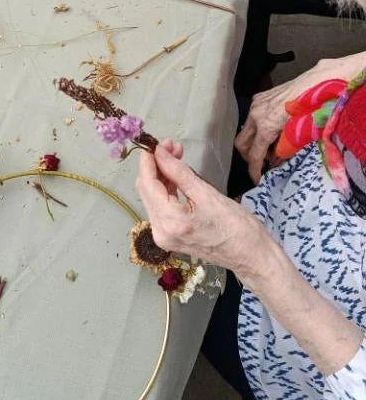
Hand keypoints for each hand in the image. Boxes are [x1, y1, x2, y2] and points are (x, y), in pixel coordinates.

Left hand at [135, 141, 265, 274]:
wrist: (252, 256)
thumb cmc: (237, 227)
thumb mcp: (208, 194)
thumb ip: (179, 172)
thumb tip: (160, 152)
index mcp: (170, 221)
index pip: (147, 184)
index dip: (148, 161)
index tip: (155, 143)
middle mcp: (160, 231)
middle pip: (146, 191)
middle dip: (155, 166)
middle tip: (171, 147)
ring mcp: (163, 237)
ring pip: (152, 198)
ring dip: (160, 176)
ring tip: (175, 157)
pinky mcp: (169, 237)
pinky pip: (160, 208)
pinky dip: (165, 190)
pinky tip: (175, 176)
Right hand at [236, 53, 365, 182]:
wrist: (319, 80)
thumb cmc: (313, 105)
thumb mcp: (300, 133)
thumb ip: (286, 148)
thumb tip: (276, 159)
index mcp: (265, 125)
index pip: (255, 153)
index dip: (254, 169)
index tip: (256, 180)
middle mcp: (255, 114)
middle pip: (241, 143)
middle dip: (249, 157)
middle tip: (261, 165)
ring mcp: (256, 104)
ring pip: (245, 130)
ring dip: (253, 143)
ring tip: (270, 149)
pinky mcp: (260, 97)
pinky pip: (251, 118)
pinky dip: (256, 129)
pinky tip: (270, 132)